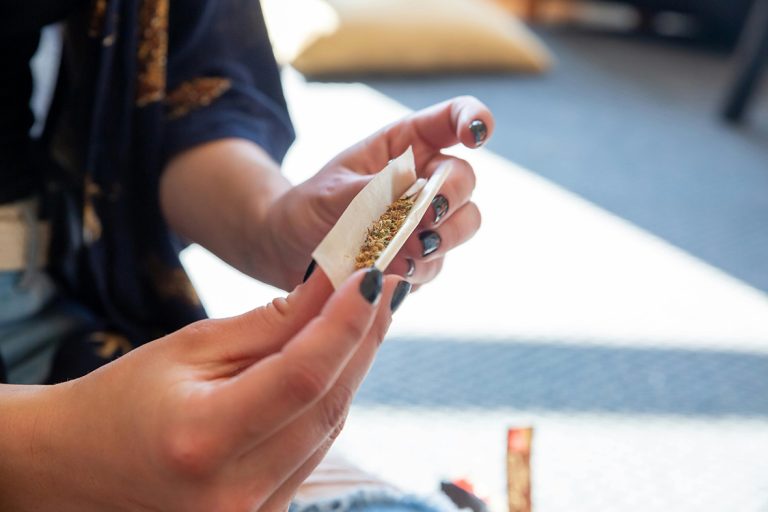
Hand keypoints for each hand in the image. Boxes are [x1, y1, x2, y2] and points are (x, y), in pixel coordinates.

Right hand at [0, 269, 401, 511]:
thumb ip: (271, 321)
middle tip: (384, 285)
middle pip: (329, 404)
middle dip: (364, 338)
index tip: (374, 276)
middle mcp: (235, 493)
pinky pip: (315, 448)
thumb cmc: (127, 398)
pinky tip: (336, 360)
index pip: (304, 376)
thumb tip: (335, 284)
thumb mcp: (192, 345)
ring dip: (353, 366)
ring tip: (363, 314)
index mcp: (203, 440)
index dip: (348, 322)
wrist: (83, 465)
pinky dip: (330, 400)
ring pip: (330, 426)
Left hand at [262, 96, 493, 289]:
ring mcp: (428, 220)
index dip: (473, 120)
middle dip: (450, 197)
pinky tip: (391, 269)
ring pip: (465, 223)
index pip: (451, 119)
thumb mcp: (332, 192)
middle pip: (465, 179)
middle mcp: (424, 179)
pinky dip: (418, 269)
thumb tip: (413, 200)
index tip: (476, 136)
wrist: (293, 251)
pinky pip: (439, 264)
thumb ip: (373, 193)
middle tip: (424, 216)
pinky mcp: (424, 257)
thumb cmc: (312, 207)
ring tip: (405, 249)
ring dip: (441, 237)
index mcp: (405, 145)